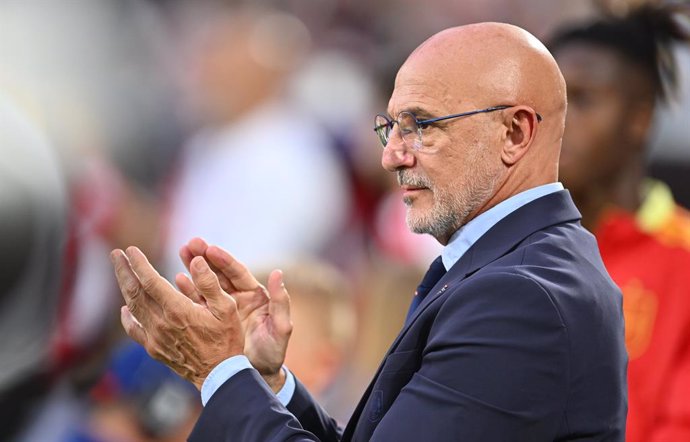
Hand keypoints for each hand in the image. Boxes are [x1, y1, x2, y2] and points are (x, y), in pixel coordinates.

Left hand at [111, 246, 243, 389]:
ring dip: (124, 287)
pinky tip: (125, 308)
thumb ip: (209, 283)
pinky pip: (134, 329)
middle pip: (135, 292)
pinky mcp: (154, 348)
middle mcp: (161, 323)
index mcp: (178, 310)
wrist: (219, 374)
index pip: (151, 281)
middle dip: (124, 270)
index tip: (130, 250)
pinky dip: (127, 316)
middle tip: (116, 254)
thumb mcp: (227, 308)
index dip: (139, 264)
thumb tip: (196, 261)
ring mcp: (155, 337)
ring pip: (133, 308)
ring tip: (120, 271)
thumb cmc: (227, 339)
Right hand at [177, 238, 292, 391]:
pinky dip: (187, 290)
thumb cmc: (273, 352)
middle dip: (205, 257)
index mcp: (255, 295)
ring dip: (194, 267)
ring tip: (181, 251)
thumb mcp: (281, 328)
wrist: (258, 375)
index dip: (224, 260)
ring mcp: (222, 308)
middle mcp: (237, 297)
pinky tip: (176, 280)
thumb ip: (280, 302)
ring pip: (206, 283)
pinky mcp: (210, 319)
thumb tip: (278, 274)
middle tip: (190, 243)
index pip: (238, 273)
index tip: (210, 249)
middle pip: (219, 272)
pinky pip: (197, 302)